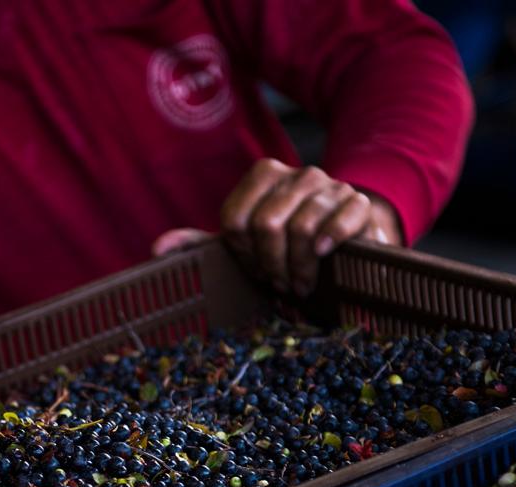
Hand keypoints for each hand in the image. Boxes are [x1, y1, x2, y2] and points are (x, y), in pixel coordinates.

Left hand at [152, 159, 400, 296]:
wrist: (340, 235)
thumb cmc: (284, 242)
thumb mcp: (240, 243)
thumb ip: (200, 243)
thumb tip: (157, 248)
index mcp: (263, 175)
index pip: (237, 219)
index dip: (243, 253)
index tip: (253, 267)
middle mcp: (296, 174)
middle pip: (267, 223)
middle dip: (270, 263)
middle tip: (278, 283)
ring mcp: (330, 186)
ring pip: (303, 226)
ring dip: (298, 266)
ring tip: (299, 282)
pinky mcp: (357, 202)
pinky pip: (342, 219)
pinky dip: (329, 242)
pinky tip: (323, 257)